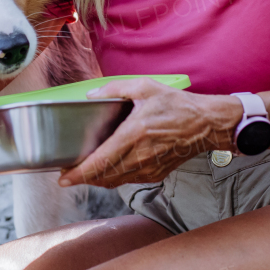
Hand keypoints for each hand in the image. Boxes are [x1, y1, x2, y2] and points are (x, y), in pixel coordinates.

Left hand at [57, 78, 242, 187]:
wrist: (206, 125)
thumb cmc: (177, 105)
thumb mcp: (145, 87)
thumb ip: (115, 90)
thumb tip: (91, 96)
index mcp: (135, 133)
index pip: (101, 161)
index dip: (79, 173)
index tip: (63, 178)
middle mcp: (140, 155)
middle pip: (103, 176)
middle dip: (82, 178)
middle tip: (68, 174)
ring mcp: (149, 168)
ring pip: (114, 181)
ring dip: (97, 180)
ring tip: (84, 172)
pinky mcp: (155, 174)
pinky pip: (128, 181)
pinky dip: (114, 178)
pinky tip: (108, 169)